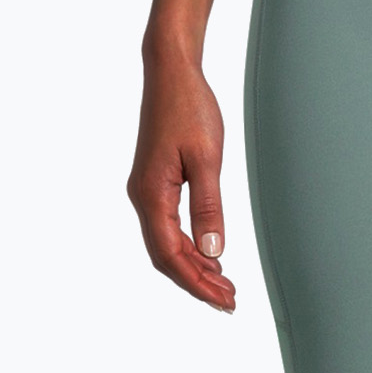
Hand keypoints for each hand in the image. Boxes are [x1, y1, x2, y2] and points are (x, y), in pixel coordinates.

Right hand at [127, 41, 236, 311]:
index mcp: (152, 195)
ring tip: (222, 283)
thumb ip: (209, 207)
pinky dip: (187, 244)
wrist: (170, 71)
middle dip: (196, 281)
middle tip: (229, 299)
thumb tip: (213, 251)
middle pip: (166, 256)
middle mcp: (142, 197)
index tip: (223, 300)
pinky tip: (207, 250)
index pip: (172, 255)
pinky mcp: (154, 181)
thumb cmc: (189, 106)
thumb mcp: (207, 158)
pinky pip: (167, 224)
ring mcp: (146, 189)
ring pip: (165, 242)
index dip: (197, 283)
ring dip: (192, 265)